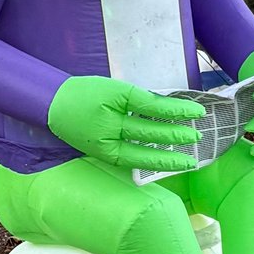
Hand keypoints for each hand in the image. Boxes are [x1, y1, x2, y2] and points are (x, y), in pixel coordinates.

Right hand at [48, 75, 204, 172]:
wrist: (54, 106)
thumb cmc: (86, 93)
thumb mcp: (115, 88)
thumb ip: (141, 99)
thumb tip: (169, 110)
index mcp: (113, 102)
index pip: (152, 107)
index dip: (177, 110)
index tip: (199, 112)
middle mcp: (110, 127)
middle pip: (149, 133)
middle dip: (176, 136)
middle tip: (198, 137)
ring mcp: (107, 145)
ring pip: (142, 155)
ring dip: (168, 159)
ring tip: (189, 161)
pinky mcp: (105, 156)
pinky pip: (132, 161)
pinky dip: (150, 163)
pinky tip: (166, 164)